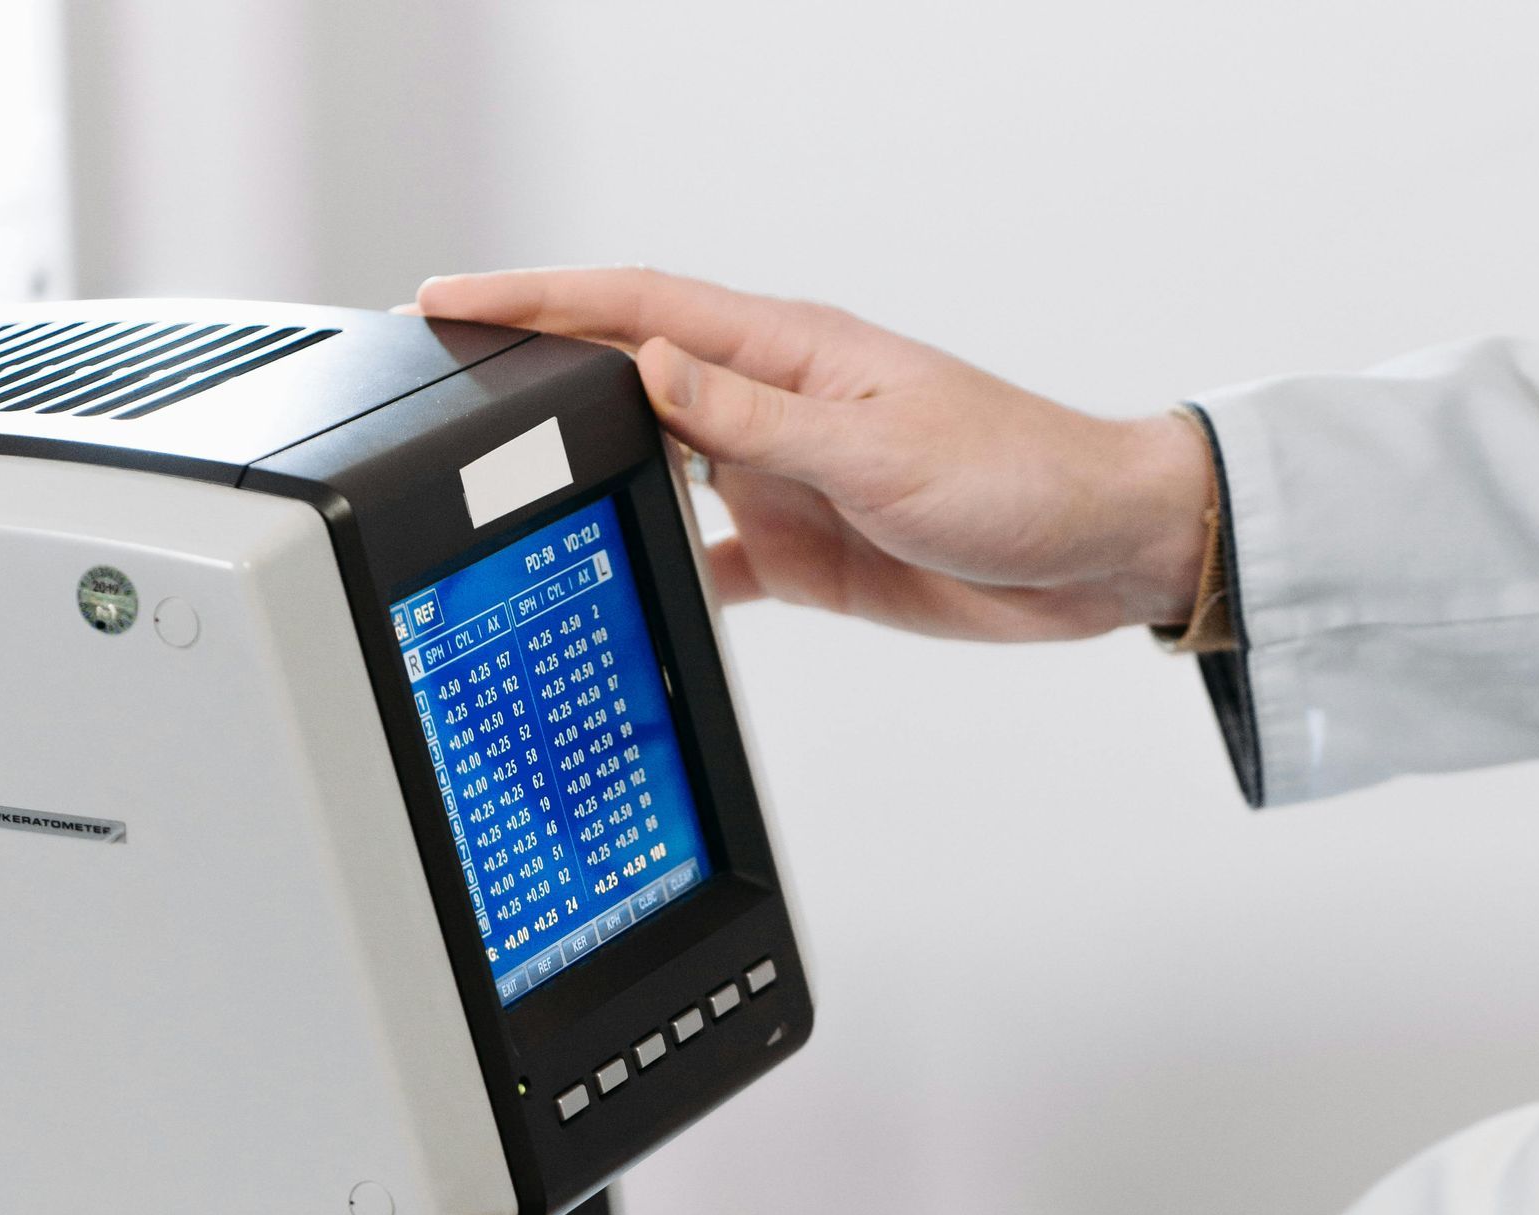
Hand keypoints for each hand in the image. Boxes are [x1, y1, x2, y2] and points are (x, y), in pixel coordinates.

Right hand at [414, 265, 1210, 640]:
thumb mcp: (876, 451)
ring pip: (659, 468)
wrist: (1094, 552)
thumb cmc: (1016, 477)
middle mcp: (776, 407)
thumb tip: (650, 367)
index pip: (636, 309)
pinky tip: (622, 592)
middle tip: (444, 384)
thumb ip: (757, 423)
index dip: (538, 302)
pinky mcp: (806, 550)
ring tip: (505, 490)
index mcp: (790, 353)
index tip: (450, 299)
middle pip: (628, 380)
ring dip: (591, 473)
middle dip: (536, 377)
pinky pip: (711, 561)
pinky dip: (665, 575)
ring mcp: (785, 478)